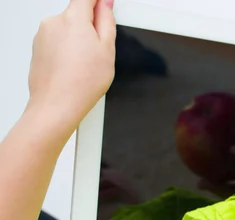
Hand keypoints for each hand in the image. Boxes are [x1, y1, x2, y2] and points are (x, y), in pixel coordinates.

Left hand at [27, 0, 116, 135]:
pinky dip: (66, 51)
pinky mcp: (38, 48)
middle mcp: (53, 21)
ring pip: (67, 29)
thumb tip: (105, 5)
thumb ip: (107, 21)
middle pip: (76, 14)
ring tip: (86, 64)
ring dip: (78, 41)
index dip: (99, 2)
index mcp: (73, 18)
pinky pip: (57, 42)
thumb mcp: (107, 49)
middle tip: (99, 50)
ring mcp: (42, 35)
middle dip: (90, 27)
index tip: (105, 8)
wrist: (57, 104)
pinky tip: (74, 69)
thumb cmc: (82, 82)